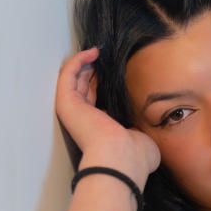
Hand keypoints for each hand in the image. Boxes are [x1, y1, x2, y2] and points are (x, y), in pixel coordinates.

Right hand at [55, 47, 160, 187]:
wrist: (122, 159)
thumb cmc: (135, 157)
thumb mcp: (143, 139)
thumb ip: (140, 131)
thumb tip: (144, 131)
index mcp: (101, 129)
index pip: (97, 102)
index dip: (102, 85)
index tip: (114, 73)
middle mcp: (85, 120)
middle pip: (83, 88)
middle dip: (92, 71)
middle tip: (105, 58)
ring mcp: (74, 111)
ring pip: (73, 79)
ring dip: (84, 63)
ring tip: (98, 51)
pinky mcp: (66, 102)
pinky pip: (67, 75)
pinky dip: (77, 61)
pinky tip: (92, 52)